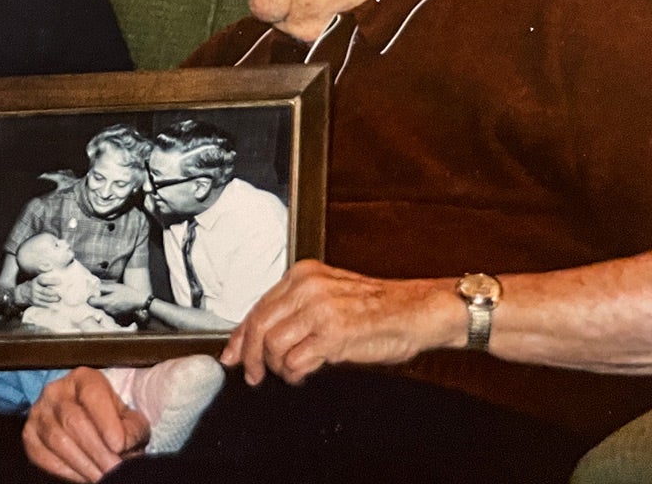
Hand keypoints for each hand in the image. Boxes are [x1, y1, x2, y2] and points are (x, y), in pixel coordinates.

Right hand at [15, 274, 61, 308]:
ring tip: (60, 298)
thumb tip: (50, 265)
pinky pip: (44, 305)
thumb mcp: (38, 275)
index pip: (43, 280)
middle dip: (54, 293)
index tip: (60, 281)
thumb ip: (45, 270)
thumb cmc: (35, 283)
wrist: (23, 293)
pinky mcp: (35, 303)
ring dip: (54, 299)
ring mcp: (34, 296)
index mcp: (36, 281)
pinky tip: (56, 305)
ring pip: (45, 299)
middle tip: (61, 293)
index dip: (52, 281)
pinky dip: (50, 305)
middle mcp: (34, 288)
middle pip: (45, 291)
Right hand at [23, 366, 148, 481]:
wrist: (86, 423)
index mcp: (84, 378)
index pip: (92, 395)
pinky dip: (66, 471)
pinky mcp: (29, 435)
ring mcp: (39, 413)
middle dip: (97, 451)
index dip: (106, 422)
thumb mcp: (128, 418)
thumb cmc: (111, 420)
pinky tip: (84, 476)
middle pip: (73, 421)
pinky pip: (43, 456)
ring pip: (57, 441)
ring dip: (83, 464)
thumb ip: (132, 428)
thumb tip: (124, 443)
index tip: (119, 445)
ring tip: (103, 477)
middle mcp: (56, 391)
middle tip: (115, 470)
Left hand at [90, 281, 147, 314]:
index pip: (91, 302)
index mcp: (106, 302)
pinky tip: (110, 302)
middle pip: (94, 307)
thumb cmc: (126, 292)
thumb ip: (103, 287)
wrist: (138, 301)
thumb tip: (94, 287)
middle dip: (94, 301)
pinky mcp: (114, 315)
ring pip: (100, 309)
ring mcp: (111, 314)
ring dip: (100, 305)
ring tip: (104, 298)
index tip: (91, 294)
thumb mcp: (114, 287)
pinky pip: (106, 312)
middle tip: (96, 295)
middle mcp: (107, 310)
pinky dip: (105, 308)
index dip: (89, 298)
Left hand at [222, 259, 455, 385]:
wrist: (418, 311)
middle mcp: (308, 288)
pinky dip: (294, 374)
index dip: (241, 335)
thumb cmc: (380, 307)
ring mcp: (320, 310)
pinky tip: (303, 375)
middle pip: (259, 325)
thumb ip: (299, 307)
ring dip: (276, 367)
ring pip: (273, 345)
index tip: (232, 354)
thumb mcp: (331, 294)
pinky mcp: (334, 335)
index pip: (258, 306)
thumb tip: (265, 334)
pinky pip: (296, 362)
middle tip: (253, 374)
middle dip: (250, 356)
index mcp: (304, 275)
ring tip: (289, 373)